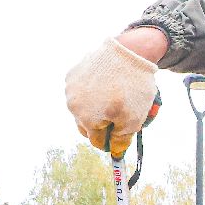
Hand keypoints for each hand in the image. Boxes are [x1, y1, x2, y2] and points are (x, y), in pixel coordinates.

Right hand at [64, 37, 160, 155]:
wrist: (130, 51)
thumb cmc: (133, 88)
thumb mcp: (134, 120)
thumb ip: (121, 140)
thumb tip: (115, 153)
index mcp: (88, 120)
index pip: (97, 141)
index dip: (112, 140)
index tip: (122, 134)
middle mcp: (74, 106)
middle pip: (87, 126)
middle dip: (103, 124)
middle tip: (120, 115)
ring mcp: (70, 89)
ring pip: (82, 109)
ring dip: (96, 107)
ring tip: (114, 95)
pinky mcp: (72, 74)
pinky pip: (80, 91)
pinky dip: (92, 91)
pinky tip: (107, 83)